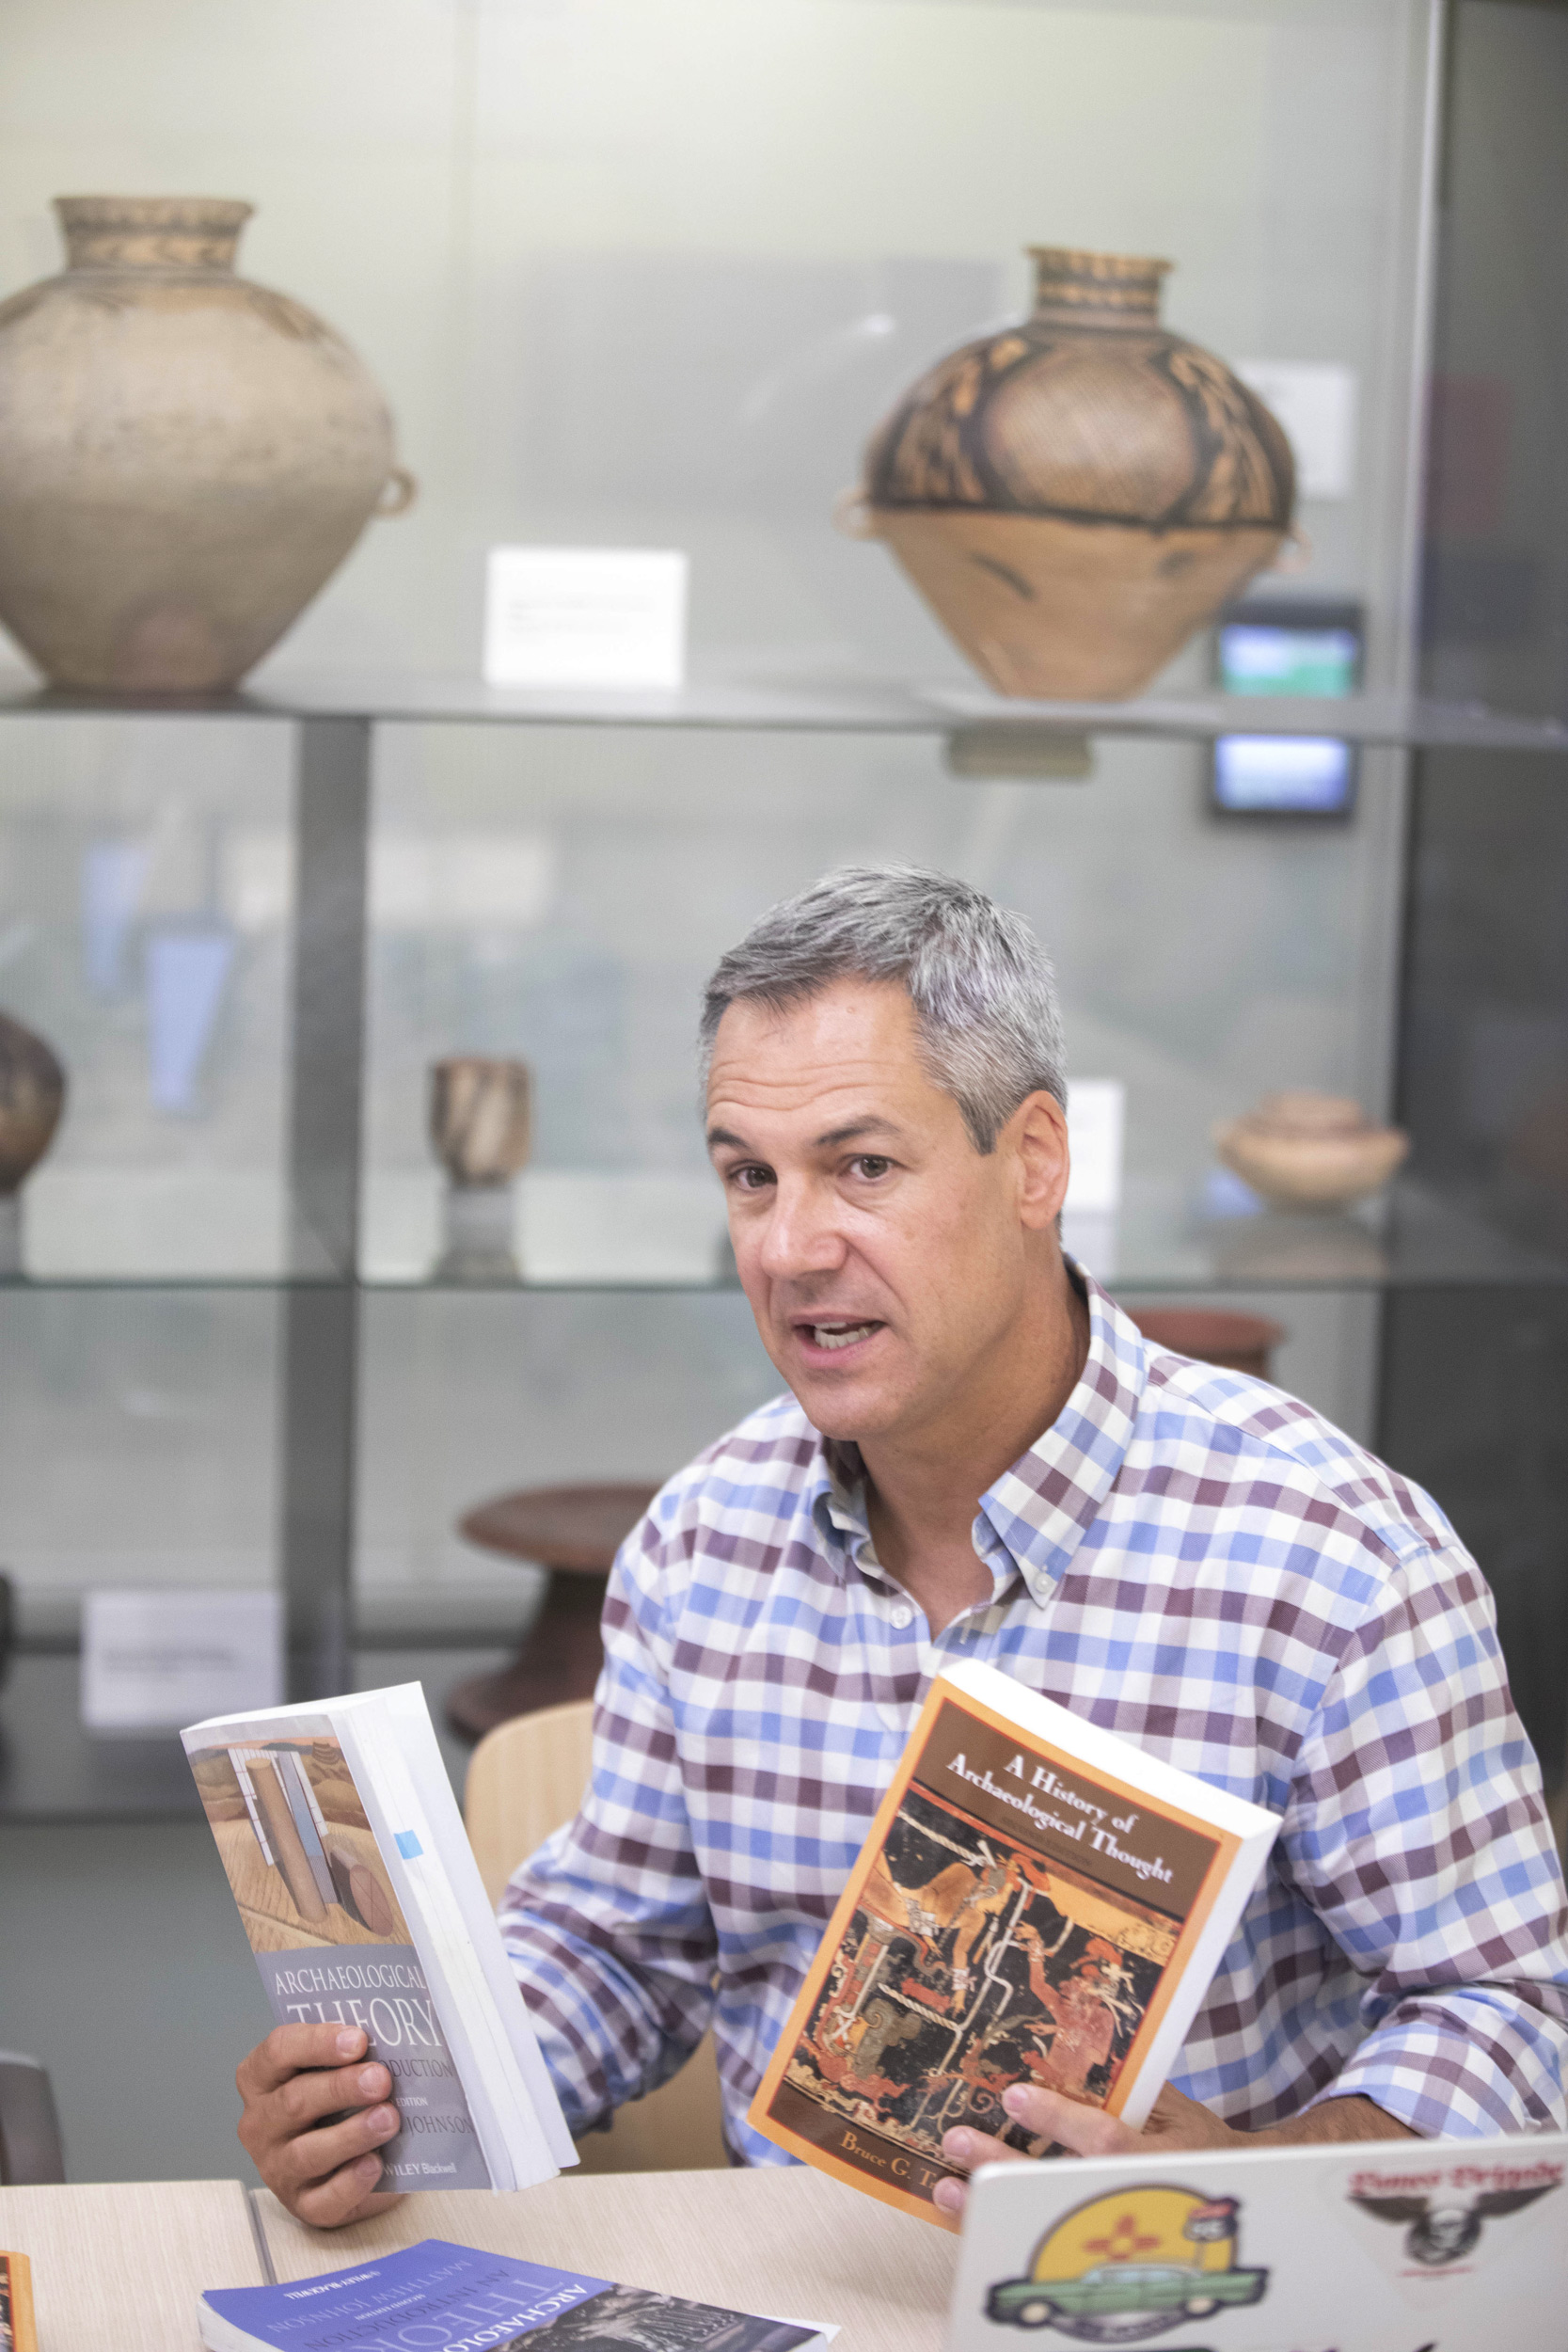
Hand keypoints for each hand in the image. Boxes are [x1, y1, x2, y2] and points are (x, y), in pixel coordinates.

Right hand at [236, 2024, 405, 2228]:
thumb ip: (353, 2055)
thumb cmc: (342, 2101)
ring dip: (351, 2133)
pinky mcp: (303, 2205)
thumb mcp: (339, 2070)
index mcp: (262, 2078)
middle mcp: (261, 2124)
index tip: (359, 2040)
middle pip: (293, 2101)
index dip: (318, 2042)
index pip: (278, 2051)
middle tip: (381, 2080)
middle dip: (341, 2087)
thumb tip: (391, 2044)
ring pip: (306, 2152)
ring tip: (388, 2119)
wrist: (356, 2161)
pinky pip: (324, 2198)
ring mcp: (277, 2169)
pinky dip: (351, 2182)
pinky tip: (375, 2164)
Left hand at [933, 2082, 1237, 2217]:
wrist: (1223, 2196)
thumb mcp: (1175, 2108)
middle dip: (1005, 2167)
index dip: (1060, 2122)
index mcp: (1158, 2158)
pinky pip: (1039, 2231)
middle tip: (959, 2142)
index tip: (1015, 2096)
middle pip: (1060, 2186)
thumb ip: (1132, 2085)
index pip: (1104, 2141)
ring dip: (991, 2207)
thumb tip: (1079, 2045)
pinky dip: (999, 2226)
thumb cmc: (1195, 2142)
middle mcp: (1127, 2197)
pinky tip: (964, 2210)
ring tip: (948, 2188)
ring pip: (1043, 2218)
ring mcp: (1108, 2225)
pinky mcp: (1091, 2241)